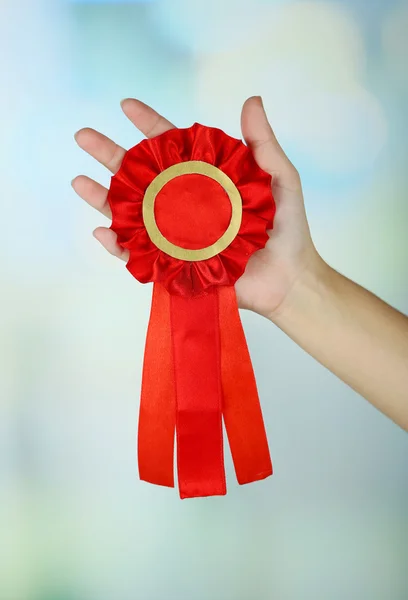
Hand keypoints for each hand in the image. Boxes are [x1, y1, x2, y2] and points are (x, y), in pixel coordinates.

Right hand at [73, 97, 323, 318]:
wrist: (290, 278)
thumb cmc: (287, 227)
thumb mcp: (279, 179)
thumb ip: (262, 144)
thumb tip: (251, 100)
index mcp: (205, 180)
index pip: (171, 147)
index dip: (149, 125)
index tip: (126, 106)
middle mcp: (184, 204)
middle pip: (141, 176)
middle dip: (111, 155)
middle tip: (84, 136)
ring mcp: (176, 235)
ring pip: (133, 214)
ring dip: (103, 198)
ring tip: (79, 181)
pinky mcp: (176, 264)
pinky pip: (141, 256)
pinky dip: (120, 247)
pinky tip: (103, 231)